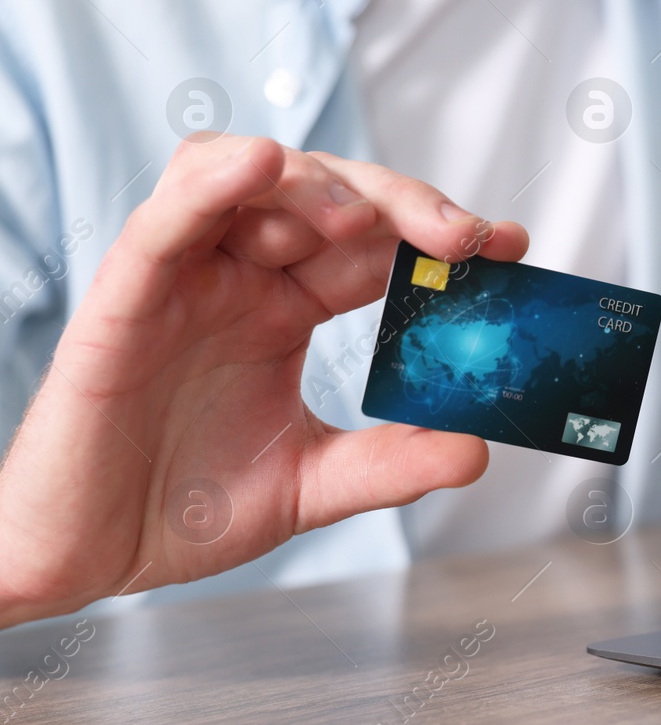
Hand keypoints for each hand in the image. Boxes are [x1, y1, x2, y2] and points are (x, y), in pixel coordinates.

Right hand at [0, 135, 528, 627]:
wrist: (87, 559)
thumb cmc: (181, 511)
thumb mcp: (310, 487)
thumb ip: (389, 465)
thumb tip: (477, 450)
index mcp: (285, 309)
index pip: (373, 248)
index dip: (438, 236)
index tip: (509, 245)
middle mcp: (241, 279)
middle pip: (326, 198)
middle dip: (401, 204)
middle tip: (466, 236)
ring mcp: (186, 280)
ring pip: (249, 182)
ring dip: (318, 183)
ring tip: (371, 218)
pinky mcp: (126, 297)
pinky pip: (166, 220)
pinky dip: (212, 184)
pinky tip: (261, 165)